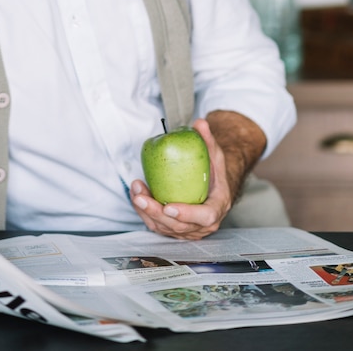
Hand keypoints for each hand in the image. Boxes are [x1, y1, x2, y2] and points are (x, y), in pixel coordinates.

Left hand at [130, 118, 232, 239]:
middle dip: (156, 212)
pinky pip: (156, 224)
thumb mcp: (214, 155)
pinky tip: (136, 195)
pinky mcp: (174, 228)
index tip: (169, 207)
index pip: (205, 217)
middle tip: (141, 197)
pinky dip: (144, 212)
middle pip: (179, 226)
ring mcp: (188, 229)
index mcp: (217, 207)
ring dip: (146, 211)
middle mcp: (202, 224)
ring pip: (164, 227)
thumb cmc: (213, 173)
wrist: (213, 186)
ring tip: (135, 191)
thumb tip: (200, 123)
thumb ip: (208, 141)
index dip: (187, 214)